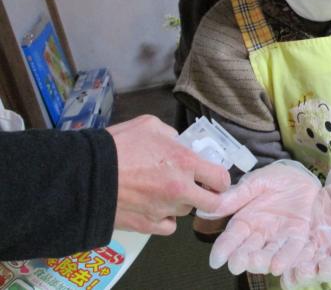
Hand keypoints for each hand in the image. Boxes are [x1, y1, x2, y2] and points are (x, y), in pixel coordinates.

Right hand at [108, 115, 229, 234]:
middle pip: (212, 204)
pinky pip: (168, 227)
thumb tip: (178, 142)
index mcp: (185, 162)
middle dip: (210, 197)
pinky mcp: (147, 225)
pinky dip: (165, 218)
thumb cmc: (118, 145)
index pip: (220, 179)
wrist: (86, 174)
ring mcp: (164, 210)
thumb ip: (171, 135)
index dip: (221, 179)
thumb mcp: (149, 125)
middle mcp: (180, 189)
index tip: (215, 178)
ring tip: (164, 191)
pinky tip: (156, 207)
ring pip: (186, 212)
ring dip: (181, 203)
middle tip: (200, 190)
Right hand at [204, 161, 320, 275]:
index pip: (231, 237)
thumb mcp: (255, 182)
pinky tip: (279, 265)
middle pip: (248, 250)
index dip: (223, 248)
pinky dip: (286, 258)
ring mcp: (278, 237)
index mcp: (245, 220)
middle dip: (241, 258)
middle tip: (236, 264)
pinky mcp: (298, 237)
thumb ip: (237, 196)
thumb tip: (211, 206)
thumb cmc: (276, 178)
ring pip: (268, 254)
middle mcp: (259, 233)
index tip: (216, 260)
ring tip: (257, 263)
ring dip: (262, 261)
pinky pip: (292, 249)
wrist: (303, 176)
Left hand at [282, 156, 330, 288]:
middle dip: (309, 272)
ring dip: (293, 269)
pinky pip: (293, 250)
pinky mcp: (304, 241)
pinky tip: (271, 260)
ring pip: (306, 263)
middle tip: (296, 273)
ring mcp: (320, 250)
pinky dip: (283, 257)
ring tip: (279, 270)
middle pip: (324, 268)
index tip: (322, 269)